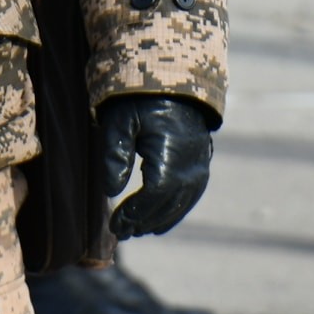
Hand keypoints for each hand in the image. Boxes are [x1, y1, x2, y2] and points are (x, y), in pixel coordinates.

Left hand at [99, 95, 213, 238]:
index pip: (152, 196)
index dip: (133, 213)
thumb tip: (111, 191)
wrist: (173, 79)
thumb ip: (114, 154)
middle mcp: (192, 165)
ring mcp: (200, 165)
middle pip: (167, 205)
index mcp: (171, 155)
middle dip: (143, 222)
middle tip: (120, 233)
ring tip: (136, 230)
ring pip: (181, 204)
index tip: (114, 225)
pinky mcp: (203, 163)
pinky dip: (175, 211)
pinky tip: (159, 220)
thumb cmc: (140, 99)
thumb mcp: (120, 120)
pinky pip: (191, 196)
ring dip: (158, 221)